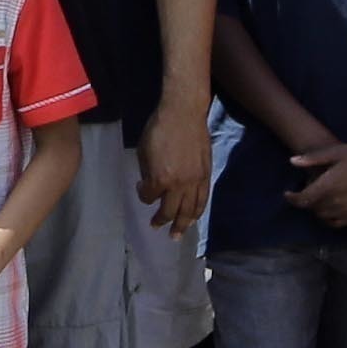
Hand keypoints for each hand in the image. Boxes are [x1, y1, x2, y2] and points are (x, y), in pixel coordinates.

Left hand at [138, 104, 209, 232]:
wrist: (184, 113)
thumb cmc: (159, 128)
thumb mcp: (143, 150)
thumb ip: (147, 172)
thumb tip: (149, 183)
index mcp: (160, 178)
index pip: (149, 197)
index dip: (143, 195)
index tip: (141, 189)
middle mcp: (179, 184)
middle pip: (170, 211)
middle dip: (162, 221)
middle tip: (156, 227)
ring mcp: (195, 181)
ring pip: (190, 210)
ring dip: (183, 224)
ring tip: (177, 235)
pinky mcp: (206, 175)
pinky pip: (203, 199)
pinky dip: (198, 211)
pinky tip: (193, 218)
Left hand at [282, 133, 346, 232]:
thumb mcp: (335, 152)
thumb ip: (313, 158)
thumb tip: (292, 161)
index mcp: (328, 186)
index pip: (303, 199)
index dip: (292, 198)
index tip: (287, 194)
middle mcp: (336, 202)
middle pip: (313, 209)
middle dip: (307, 203)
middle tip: (306, 193)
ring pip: (325, 217)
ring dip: (318, 211)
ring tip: (319, 201)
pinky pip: (339, 223)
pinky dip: (332, 218)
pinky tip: (332, 209)